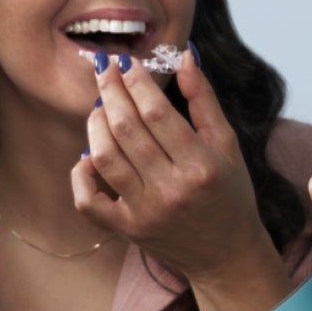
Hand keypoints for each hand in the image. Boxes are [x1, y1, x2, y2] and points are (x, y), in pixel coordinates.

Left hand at [71, 48, 291, 310]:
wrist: (227, 254)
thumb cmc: (230, 193)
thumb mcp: (227, 144)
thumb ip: (204, 99)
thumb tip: (184, 56)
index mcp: (200, 165)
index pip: (157, 112)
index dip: (136, 82)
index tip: (126, 61)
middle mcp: (171, 189)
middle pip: (127, 130)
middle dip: (110, 92)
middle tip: (104, 68)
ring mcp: (145, 212)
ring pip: (105, 158)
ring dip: (95, 124)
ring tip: (99, 105)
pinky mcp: (128, 230)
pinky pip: (89, 202)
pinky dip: (81, 175)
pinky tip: (88, 154)